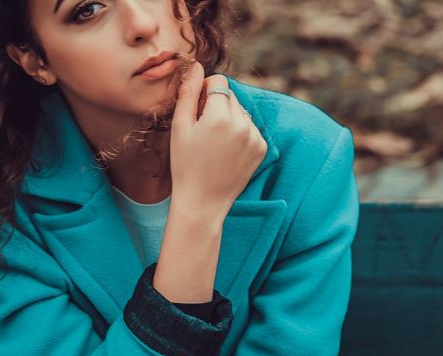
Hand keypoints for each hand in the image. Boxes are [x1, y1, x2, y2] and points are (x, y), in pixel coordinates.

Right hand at [169, 61, 267, 213]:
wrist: (202, 202)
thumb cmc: (185, 165)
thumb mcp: (180, 127)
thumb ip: (188, 93)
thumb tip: (196, 65)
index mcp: (220, 116)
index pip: (219, 81)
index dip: (204, 91)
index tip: (195, 110)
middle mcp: (243, 123)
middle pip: (230, 95)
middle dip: (216, 104)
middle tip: (202, 130)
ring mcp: (255, 137)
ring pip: (241, 111)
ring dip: (228, 119)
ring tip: (214, 144)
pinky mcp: (262, 148)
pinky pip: (250, 128)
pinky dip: (239, 134)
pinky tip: (225, 152)